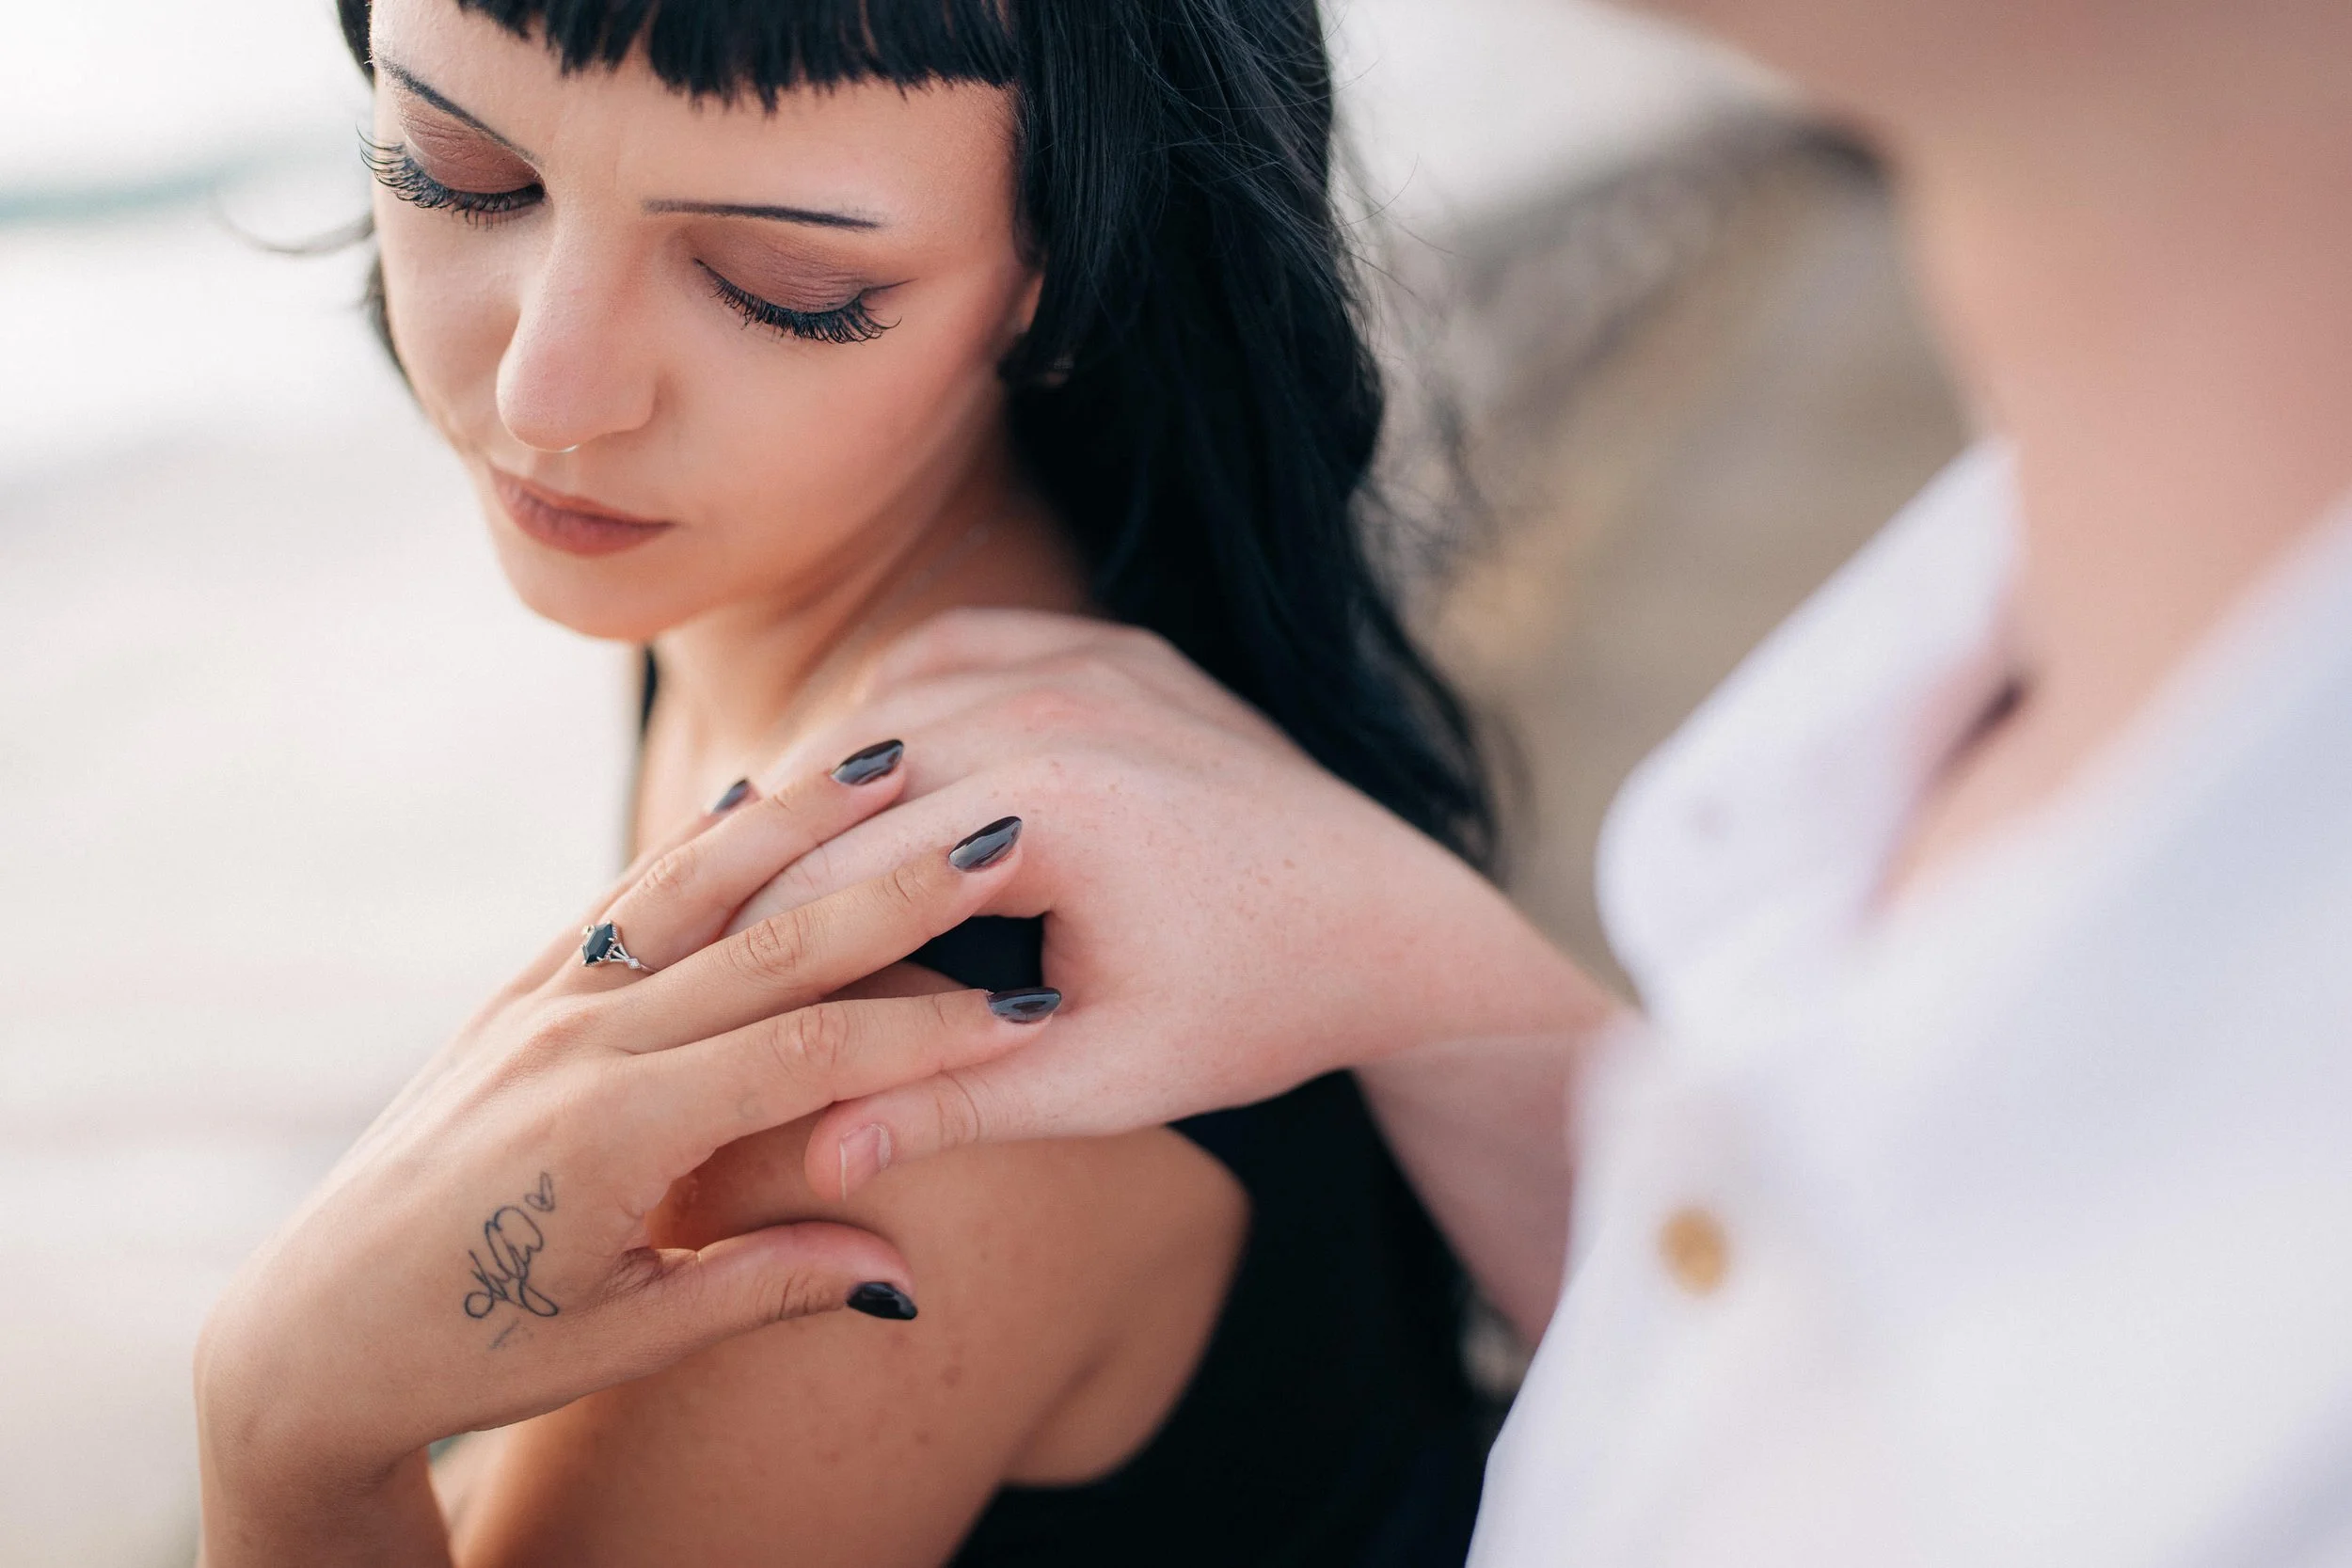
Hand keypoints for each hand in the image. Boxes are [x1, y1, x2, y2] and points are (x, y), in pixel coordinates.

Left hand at [195, 754, 1049, 1562]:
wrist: (309, 1333)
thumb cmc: (472, 1354)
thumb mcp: (629, 1336)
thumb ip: (771, 1283)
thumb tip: (906, 1275)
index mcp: (611, 1133)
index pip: (806, 1055)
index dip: (923, 1033)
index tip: (1022, 1012)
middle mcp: (577, 1041)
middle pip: (769, 941)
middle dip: (895, 887)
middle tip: (999, 832)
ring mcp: (541, 1004)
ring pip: (692, 886)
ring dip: (800, 817)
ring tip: (892, 755)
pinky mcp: (517, 994)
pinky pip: (625, 900)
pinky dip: (699, 845)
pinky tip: (757, 797)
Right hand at [733, 612, 1612, 1224]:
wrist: (1391, 924)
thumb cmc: (1257, 1012)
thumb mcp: (1107, 1079)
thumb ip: (952, 1102)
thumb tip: (811, 1162)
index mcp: (1051, 806)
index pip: (842, 870)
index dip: (746, 939)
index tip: (668, 990)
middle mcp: (1061, 700)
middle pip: (846, 770)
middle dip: (763, 851)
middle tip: (678, 919)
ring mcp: (1092, 654)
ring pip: (894, 696)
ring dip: (824, 769)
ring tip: (753, 850)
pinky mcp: (1116, 643)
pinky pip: (965, 648)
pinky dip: (903, 700)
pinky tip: (866, 768)